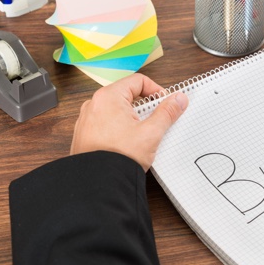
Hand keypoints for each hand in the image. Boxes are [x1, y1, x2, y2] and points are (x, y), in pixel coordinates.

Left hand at [70, 73, 188, 170]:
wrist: (98, 183)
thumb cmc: (118, 157)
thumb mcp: (151, 133)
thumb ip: (167, 112)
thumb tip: (178, 99)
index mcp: (108, 97)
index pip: (138, 81)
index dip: (156, 90)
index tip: (165, 103)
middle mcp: (94, 104)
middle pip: (127, 95)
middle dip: (145, 107)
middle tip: (156, 121)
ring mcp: (87, 119)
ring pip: (116, 110)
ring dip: (132, 118)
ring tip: (142, 135)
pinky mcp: (84, 134)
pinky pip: (106, 123)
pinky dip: (119, 128)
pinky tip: (128, 143)